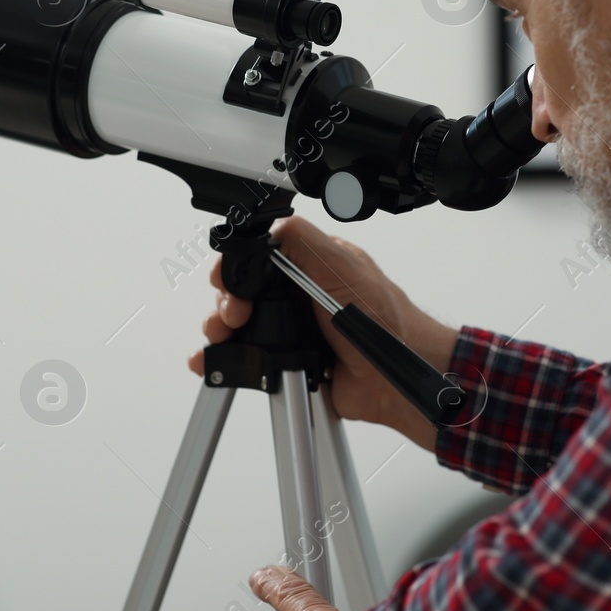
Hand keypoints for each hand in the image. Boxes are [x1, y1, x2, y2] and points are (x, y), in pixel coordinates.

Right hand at [187, 216, 454, 450]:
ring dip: (223, 330)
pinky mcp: (288, 359)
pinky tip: (218, 359)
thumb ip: (301, 240)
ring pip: (241, 325)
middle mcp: (299, 294)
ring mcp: (293, 328)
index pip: (258, 257)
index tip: (230, 283)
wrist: (393, 380)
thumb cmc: (382, 322)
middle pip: (243, 291)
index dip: (238, 268)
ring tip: (225, 336)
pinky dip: (230, 358)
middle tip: (235, 314)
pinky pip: (250, 357)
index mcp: (311, 264)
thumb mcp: (338, 264)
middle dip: (227, 302)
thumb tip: (264, 230)